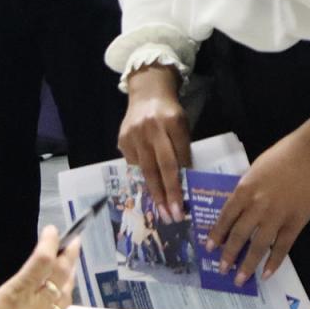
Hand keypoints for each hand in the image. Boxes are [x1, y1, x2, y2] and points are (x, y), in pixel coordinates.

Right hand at [0, 225, 79, 308]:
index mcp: (18, 294)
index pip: (41, 261)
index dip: (49, 242)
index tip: (50, 230)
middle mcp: (38, 305)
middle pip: (60, 274)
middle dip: (69, 255)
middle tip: (74, 241)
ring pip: (66, 293)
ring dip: (71, 275)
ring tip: (72, 264)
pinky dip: (67, 301)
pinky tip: (68, 298)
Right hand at [117, 65, 190, 222]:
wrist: (147, 93)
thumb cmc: (169, 113)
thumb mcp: (182, 125)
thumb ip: (182, 148)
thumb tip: (185, 181)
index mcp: (173, 122)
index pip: (180, 156)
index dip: (183, 180)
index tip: (187, 202)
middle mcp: (152, 128)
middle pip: (163, 166)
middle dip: (169, 193)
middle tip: (174, 215)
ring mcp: (135, 134)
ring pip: (146, 169)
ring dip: (155, 193)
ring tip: (162, 212)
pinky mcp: (123, 139)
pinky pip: (134, 164)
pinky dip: (142, 178)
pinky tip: (149, 193)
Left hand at [208, 112, 309, 285]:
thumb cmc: (282, 155)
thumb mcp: (255, 169)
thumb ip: (246, 190)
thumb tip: (237, 209)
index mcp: (244, 189)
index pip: (225, 217)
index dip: (216, 234)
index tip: (209, 248)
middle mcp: (257, 205)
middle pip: (239, 235)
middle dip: (228, 254)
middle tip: (221, 269)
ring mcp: (277, 215)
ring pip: (259, 245)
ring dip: (248, 264)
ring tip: (240, 279)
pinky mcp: (296, 222)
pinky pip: (283, 246)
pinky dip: (274, 262)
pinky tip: (267, 274)